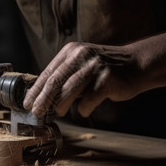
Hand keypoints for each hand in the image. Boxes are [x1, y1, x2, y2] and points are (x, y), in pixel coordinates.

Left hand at [23, 42, 142, 117]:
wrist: (137, 64)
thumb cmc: (106, 69)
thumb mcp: (83, 64)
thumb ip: (66, 75)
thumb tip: (43, 95)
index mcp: (72, 51)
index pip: (48, 72)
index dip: (36, 90)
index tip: (28, 103)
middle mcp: (81, 56)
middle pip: (55, 81)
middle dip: (43, 100)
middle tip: (36, 112)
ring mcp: (94, 67)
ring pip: (69, 91)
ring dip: (61, 105)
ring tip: (59, 113)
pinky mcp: (107, 79)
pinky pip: (88, 100)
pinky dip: (84, 108)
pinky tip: (84, 110)